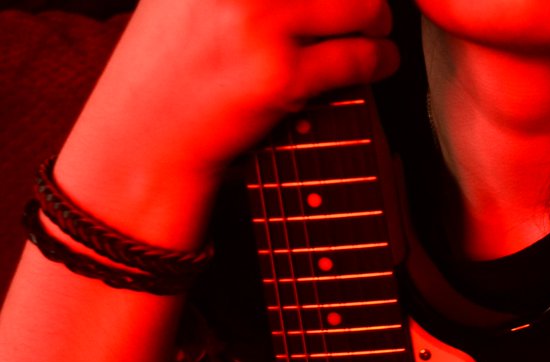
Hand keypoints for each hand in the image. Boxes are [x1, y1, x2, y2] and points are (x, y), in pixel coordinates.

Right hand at [54, 0, 398, 248]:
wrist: (144, 136)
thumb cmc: (171, 65)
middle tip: (369, 9)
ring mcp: (258, 24)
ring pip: (363, 7)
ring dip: (379, 22)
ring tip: (378, 33)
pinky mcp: (279, 75)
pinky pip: (359, 58)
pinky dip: (381, 60)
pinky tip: (379, 64)